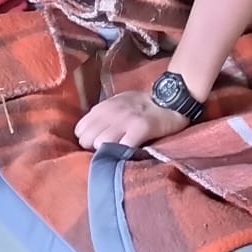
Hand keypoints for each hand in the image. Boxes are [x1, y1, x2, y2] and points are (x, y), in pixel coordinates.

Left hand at [75, 88, 192, 150]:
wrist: (172, 99)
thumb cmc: (143, 104)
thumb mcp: (118, 104)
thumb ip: (103, 116)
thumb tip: (88, 135)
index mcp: (103, 107)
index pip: (80, 130)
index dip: (88, 138)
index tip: (99, 141)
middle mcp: (111, 112)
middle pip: (86, 140)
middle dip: (95, 147)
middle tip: (108, 148)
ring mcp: (125, 120)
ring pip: (101, 144)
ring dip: (108, 150)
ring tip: (119, 150)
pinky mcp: (141, 128)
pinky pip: (123, 147)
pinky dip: (124, 152)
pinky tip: (130, 151)